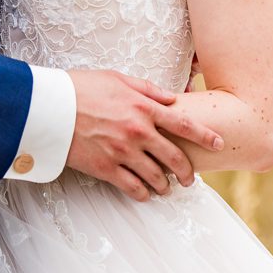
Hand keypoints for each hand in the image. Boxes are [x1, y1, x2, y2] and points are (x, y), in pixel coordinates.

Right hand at [64, 67, 225, 201]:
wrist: (53, 107)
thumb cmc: (84, 87)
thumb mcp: (119, 79)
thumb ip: (148, 90)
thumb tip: (171, 98)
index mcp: (144, 107)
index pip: (184, 125)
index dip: (205, 136)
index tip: (219, 144)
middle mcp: (139, 131)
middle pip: (175, 157)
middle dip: (187, 172)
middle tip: (191, 179)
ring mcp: (123, 152)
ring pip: (156, 177)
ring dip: (165, 186)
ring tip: (167, 188)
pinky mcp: (107, 169)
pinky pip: (134, 188)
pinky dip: (144, 193)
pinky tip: (146, 193)